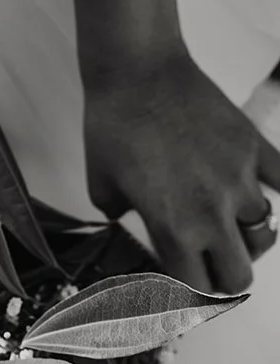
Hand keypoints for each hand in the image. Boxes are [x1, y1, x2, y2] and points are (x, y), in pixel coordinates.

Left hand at [84, 48, 279, 292]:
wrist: (137, 69)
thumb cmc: (113, 123)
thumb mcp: (101, 185)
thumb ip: (125, 219)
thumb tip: (136, 226)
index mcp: (174, 228)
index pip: (199, 290)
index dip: (191, 294)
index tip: (185, 284)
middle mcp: (213, 212)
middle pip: (241, 275)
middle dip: (225, 276)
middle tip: (211, 263)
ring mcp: (240, 178)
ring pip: (264, 230)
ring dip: (246, 232)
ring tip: (228, 220)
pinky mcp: (254, 147)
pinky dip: (278, 191)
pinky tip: (266, 192)